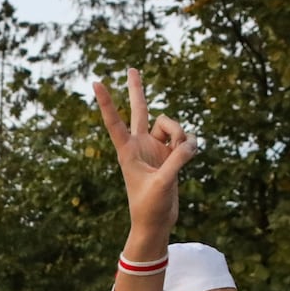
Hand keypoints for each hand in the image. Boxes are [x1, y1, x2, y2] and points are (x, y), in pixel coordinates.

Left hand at [94, 69, 196, 237]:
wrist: (156, 222)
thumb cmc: (149, 207)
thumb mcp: (162, 184)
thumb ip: (177, 160)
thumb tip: (192, 142)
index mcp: (127, 151)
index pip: (115, 122)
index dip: (107, 102)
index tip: (96, 83)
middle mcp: (141, 144)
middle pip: (140, 109)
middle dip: (137, 89)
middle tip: (131, 68)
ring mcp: (157, 147)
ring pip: (172, 124)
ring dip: (180, 134)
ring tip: (182, 153)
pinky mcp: (171, 154)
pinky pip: (185, 137)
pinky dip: (189, 144)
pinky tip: (190, 153)